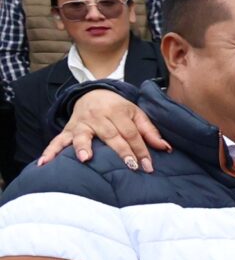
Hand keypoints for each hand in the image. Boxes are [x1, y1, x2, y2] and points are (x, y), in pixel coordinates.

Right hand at [48, 89, 165, 170]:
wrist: (92, 93)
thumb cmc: (118, 108)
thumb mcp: (136, 113)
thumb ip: (150, 131)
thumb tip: (166, 148)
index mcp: (118, 111)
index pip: (131, 133)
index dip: (140, 149)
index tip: (147, 167)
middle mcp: (98, 117)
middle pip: (111, 135)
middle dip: (121, 151)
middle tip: (130, 166)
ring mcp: (81, 123)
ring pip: (82, 135)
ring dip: (82, 147)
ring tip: (85, 159)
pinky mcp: (68, 129)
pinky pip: (58, 140)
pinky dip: (50, 151)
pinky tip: (44, 163)